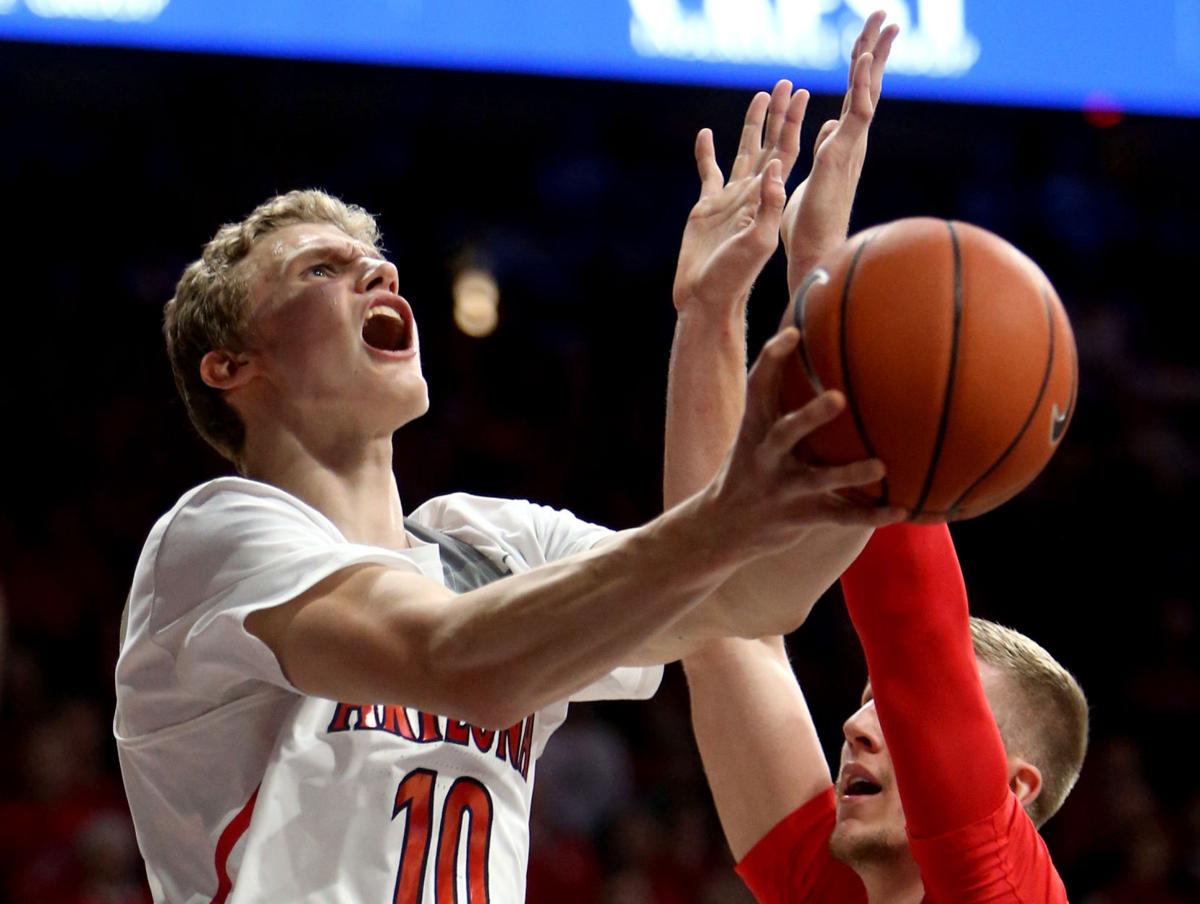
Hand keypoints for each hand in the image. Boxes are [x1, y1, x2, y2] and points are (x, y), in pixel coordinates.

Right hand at [672, 81, 809, 316]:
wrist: (706, 299)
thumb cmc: (733, 278)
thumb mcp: (756, 242)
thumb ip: (768, 207)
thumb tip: (777, 170)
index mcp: (767, 200)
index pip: (785, 153)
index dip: (793, 124)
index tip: (801, 95)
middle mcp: (752, 196)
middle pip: (769, 146)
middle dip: (778, 116)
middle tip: (785, 84)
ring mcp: (730, 201)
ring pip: (743, 153)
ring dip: (751, 126)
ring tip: (759, 97)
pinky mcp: (706, 208)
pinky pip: (708, 172)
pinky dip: (706, 152)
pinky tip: (705, 133)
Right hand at [708, 327, 904, 557]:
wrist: (720, 528)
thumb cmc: (748, 467)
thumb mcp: (753, 434)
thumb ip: (778, 402)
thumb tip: (806, 347)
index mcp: (752, 430)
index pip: (757, 388)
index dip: (772, 360)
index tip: (793, 333)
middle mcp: (764, 458)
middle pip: (785, 433)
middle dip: (810, 417)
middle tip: (839, 398)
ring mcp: (781, 490)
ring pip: (816, 481)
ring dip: (848, 474)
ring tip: (881, 466)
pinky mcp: (798, 518)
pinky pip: (838, 517)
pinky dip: (869, 515)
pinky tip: (901, 509)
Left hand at [780, 11, 898, 305]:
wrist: (811, 253)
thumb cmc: (808, 222)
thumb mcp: (813, 174)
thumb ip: (825, 149)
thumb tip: (829, 127)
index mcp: (842, 143)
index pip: (855, 95)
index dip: (862, 65)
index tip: (869, 37)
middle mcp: (851, 142)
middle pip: (867, 86)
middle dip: (875, 50)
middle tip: (886, 15)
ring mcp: (849, 148)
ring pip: (866, 94)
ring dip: (873, 58)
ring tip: (884, 24)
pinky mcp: (839, 157)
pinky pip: (854, 115)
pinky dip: (860, 87)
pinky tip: (863, 61)